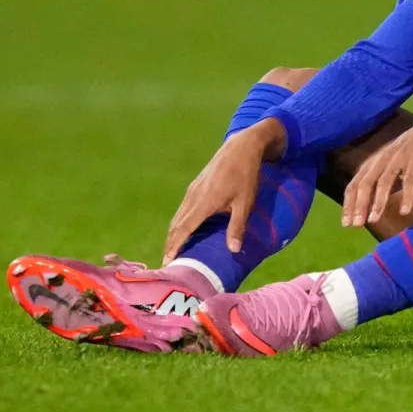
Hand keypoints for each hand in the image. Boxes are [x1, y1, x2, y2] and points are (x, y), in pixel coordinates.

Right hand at [163, 120, 283, 264]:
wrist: (241, 147)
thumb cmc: (246, 175)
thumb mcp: (245, 202)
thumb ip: (237, 226)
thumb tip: (233, 251)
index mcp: (204, 203)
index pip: (183, 229)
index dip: (174, 247)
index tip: (167, 263)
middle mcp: (193, 197)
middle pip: (176, 225)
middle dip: (170, 245)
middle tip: (167, 264)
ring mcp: (192, 191)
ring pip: (177, 216)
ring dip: (173, 234)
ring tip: (172, 251)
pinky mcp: (195, 186)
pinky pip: (182, 208)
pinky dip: (179, 223)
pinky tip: (183, 230)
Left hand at [342, 122, 412, 226]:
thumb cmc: (407, 154)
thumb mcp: (387, 165)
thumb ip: (377, 183)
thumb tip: (365, 207)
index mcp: (372, 164)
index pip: (355, 185)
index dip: (349, 204)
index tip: (346, 223)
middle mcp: (382, 161)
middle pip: (366, 184)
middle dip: (360, 205)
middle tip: (357, 224)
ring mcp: (398, 161)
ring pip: (384, 182)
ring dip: (378, 202)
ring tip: (374, 220)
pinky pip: (409, 182)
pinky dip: (406, 197)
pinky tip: (404, 211)